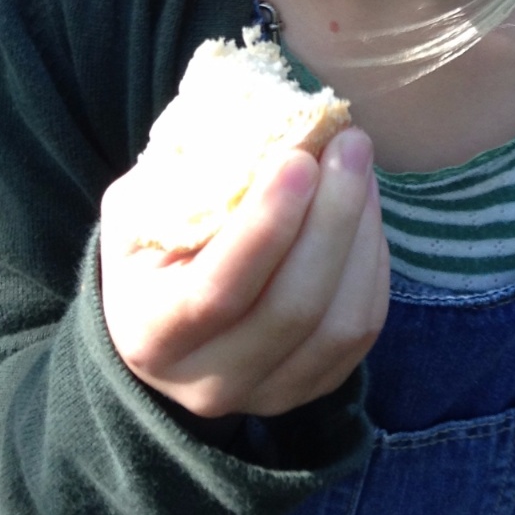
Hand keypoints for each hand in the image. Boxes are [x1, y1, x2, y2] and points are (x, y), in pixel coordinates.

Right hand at [99, 126, 389, 417]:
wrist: (162, 314)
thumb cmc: (151, 242)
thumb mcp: (140, 205)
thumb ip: (184, 173)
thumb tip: (264, 121)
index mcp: (152, 333)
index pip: (218, 291)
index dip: (267, 226)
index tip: (300, 158)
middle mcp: (208, 382)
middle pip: (292, 309)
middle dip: (333, 218)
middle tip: (350, 144)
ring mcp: (269, 393)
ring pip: (340, 324)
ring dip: (362, 234)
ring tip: (360, 166)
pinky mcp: (317, 385)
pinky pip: (364, 326)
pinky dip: (374, 260)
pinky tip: (366, 207)